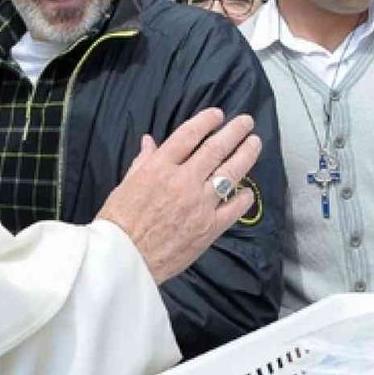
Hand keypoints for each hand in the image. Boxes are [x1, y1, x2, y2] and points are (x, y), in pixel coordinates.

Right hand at [97, 108, 261, 283]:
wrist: (125, 260)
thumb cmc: (118, 222)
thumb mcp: (125, 185)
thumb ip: (143, 162)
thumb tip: (150, 141)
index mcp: (160, 168)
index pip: (189, 135)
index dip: (206, 121)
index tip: (218, 114)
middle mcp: (184, 181)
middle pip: (215, 149)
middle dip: (234, 131)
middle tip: (247, 122)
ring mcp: (200, 204)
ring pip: (230, 173)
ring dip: (246, 155)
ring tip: (255, 143)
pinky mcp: (210, 227)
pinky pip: (234, 208)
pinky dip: (244, 197)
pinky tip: (247, 191)